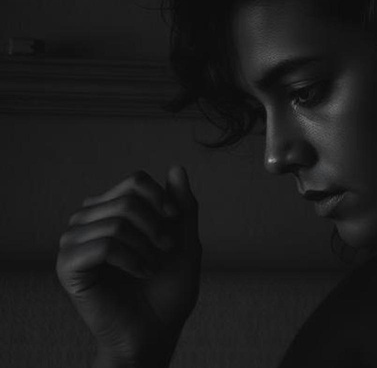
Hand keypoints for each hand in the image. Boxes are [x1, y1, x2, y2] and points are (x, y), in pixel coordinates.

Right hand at [55, 166, 201, 366]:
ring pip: (116, 221)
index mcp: (113, 211)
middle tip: (166, 249)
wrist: (157, 330)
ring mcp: (76, 242)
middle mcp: (90, 221)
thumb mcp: (186, 242)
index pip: (135, 181)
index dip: (160, 197)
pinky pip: (102, 245)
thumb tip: (175, 167)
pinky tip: (141, 273)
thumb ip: (183, 206)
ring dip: (145, 246)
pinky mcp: (68, 266)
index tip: (175, 220)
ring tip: (152, 266)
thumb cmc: (169, 288)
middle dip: (156, 225)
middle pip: (127, 198)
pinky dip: (131, 259)